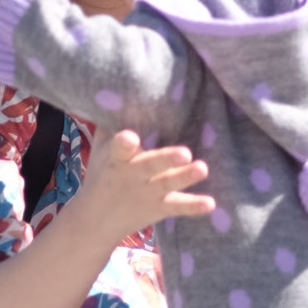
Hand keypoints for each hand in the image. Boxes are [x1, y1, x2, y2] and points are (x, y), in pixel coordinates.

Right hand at [80, 129, 214, 236]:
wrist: (95, 221)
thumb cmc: (102, 173)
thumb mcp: (101, 149)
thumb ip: (111, 122)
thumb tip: (120, 86)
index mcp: (116, 159)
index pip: (118, 149)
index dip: (123, 143)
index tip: (130, 137)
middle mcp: (132, 175)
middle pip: (149, 165)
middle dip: (165, 159)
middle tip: (184, 152)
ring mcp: (148, 193)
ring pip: (168, 183)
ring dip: (185, 177)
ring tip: (203, 168)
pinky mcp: (160, 207)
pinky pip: (178, 207)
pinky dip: (194, 206)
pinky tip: (211, 204)